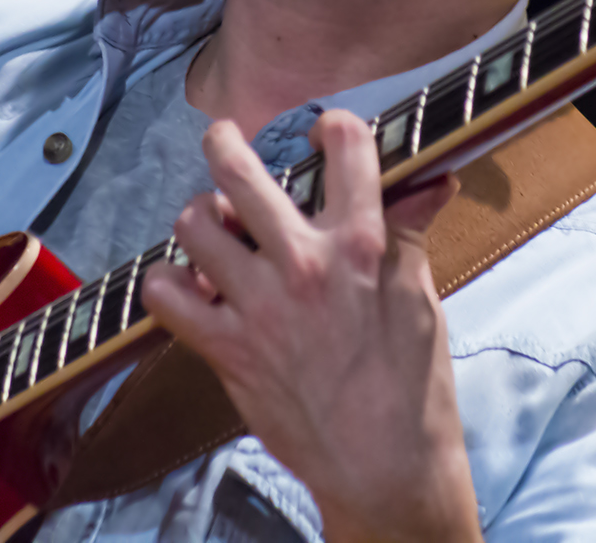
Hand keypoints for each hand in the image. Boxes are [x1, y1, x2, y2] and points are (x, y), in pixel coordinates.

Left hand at [140, 110, 481, 542]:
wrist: (383, 467)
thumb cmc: (411, 387)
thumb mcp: (420, 301)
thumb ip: (407, 237)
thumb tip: (428, 184)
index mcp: (361, 246)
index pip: (347, 150)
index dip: (334, 127)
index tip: (326, 129)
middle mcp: (303, 265)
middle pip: (240, 174)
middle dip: (225, 143)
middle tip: (223, 137)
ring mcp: (258, 306)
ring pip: (194, 226)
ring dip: (198, 219)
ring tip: (210, 227)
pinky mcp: (227, 349)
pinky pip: (167, 297)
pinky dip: (167, 283)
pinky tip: (186, 285)